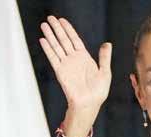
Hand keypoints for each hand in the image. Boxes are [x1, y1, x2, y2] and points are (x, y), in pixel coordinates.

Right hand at [39, 16, 111, 136]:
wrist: (89, 104)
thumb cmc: (98, 92)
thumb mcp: (105, 72)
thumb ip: (104, 57)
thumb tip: (107, 43)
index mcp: (84, 58)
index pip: (74, 39)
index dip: (69, 29)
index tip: (62, 20)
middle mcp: (73, 59)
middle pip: (63, 40)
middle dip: (57, 28)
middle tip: (50, 18)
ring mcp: (66, 65)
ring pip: (56, 46)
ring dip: (50, 35)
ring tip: (44, 25)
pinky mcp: (60, 71)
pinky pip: (53, 57)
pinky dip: (48, 49)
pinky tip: (43, 40)